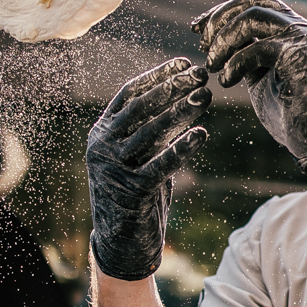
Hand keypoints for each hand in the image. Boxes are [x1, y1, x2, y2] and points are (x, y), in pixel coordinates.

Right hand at [87, 58, 210, 279]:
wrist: (120, 243)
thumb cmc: (135, 193)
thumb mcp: (139, 155)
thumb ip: (152, 130)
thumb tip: (183, 96)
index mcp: (101, 132)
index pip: (129, 94)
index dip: (157, 76)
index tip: (184, 63)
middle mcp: (102, 147)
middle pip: (140, 108)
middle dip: (171, 88)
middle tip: (200, 74)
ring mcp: (114, 170)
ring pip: (150, 133)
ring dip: (180, 112)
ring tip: (205, 96)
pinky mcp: (131, 192)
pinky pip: (160, 165)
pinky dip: (182, 148)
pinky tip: (201, 134)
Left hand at [191, 0, 306, 167]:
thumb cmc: (286, 110)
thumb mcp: (256, 74)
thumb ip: (242, 51)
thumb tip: (209, 32)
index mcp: (292, 28)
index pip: (254, 0)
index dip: (223, 10)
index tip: (198, 29)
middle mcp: (302, 28)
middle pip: (252, 4)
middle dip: (220, 23)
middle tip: (204, 49)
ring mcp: (305, 40)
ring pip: (253, 19)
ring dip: (224, 41)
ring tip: (212, 66)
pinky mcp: (303, 58)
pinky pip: (259, 48)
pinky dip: (235, 63)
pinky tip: (226, 81)